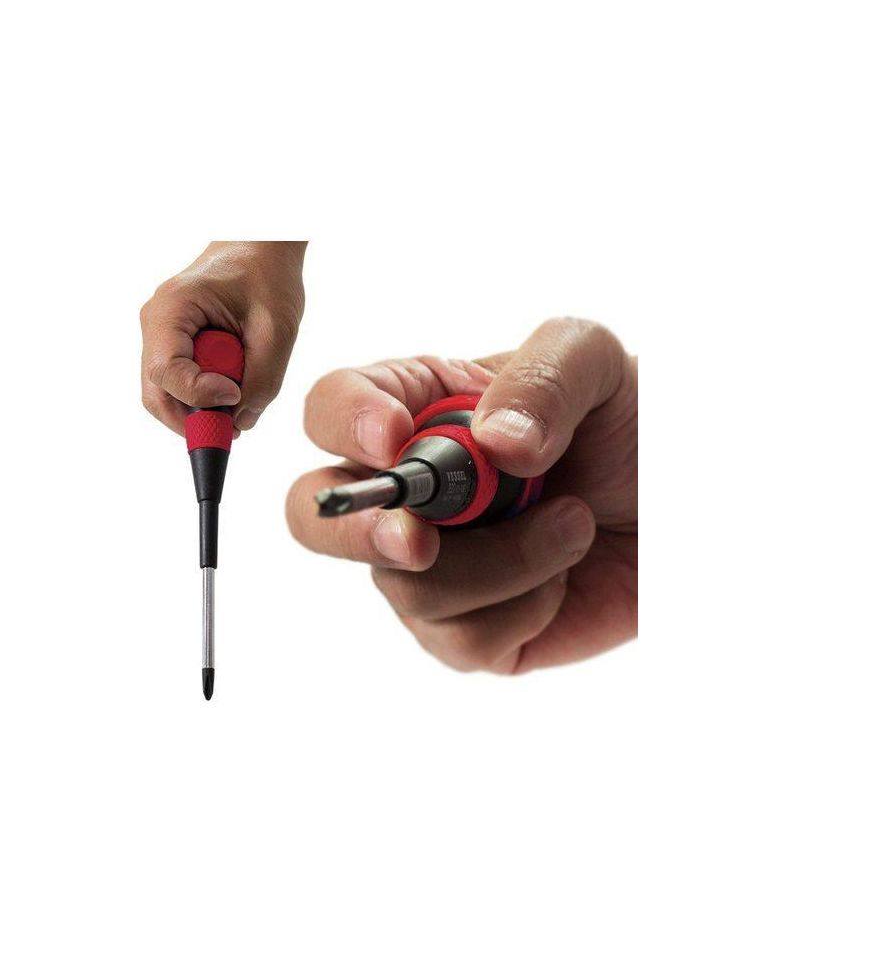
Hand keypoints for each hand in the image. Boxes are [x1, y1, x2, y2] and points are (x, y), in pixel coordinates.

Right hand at [140, 241, 305, 433]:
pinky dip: (206, 397)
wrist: (262, 247)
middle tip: (234, 429)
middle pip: (156, 394)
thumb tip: (242, 422)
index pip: (166, 372)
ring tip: (241, 395)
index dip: (200, 395)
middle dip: (193, 420)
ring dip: (202, 409)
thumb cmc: (269, 276)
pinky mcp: (176, 347)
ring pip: (167, 395)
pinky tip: (236, 383)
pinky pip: (181, 386)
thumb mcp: (278, 329)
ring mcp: (162, 338)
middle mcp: (157, 325)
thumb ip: (264, 379)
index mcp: (172, 309)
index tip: (236, 393)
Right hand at [286, 319, 636, 673]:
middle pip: (315, 515)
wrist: (688, 502)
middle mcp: (411, 490)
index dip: (345, 424)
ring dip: (501, 562)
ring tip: (574, 525)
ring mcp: (436, 564)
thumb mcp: (595, 363)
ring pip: (404, 587)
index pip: (332, 409)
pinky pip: (460, 641)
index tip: (395, 438)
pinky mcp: (473, 629)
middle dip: (356, 530)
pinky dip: (523, 607)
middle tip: (418, 539)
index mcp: (418, 409)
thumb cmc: (636, 419)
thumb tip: (493, 446)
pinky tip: (564, 575)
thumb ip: (542, 379)